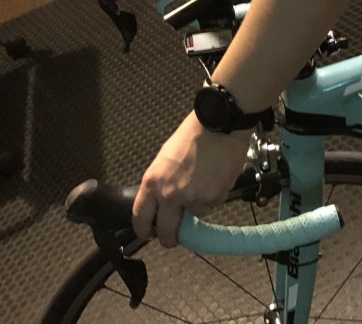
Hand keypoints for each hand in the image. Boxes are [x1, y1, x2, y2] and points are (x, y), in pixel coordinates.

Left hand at [132, 111, 252, 247]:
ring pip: (194, 215)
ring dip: (198, 206)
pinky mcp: (214, 198)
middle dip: (170, 238)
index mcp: (153, 182)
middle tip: (174, 237)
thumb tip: (165, 203)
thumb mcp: (166, 158)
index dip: (144, 231)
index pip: (141, 217)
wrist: (220, 124)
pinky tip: (216, 178)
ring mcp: (193, 199)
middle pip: (166, 231)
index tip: (149, 234)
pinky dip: (214, 196)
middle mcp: (170, 195)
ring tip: (205, 183)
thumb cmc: (193, 134)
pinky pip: (212, 205)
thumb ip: (162, 183)